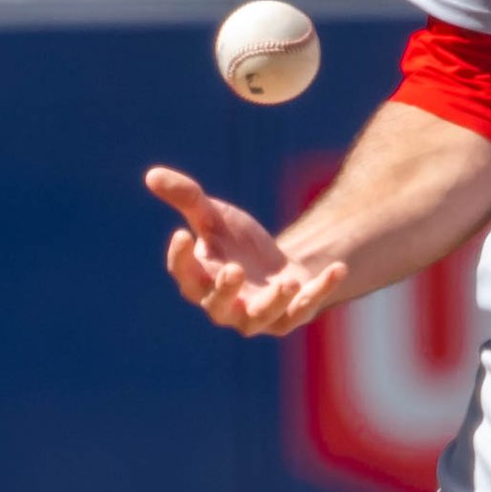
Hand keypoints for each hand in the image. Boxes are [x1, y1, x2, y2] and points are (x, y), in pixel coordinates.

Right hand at [147, 166, 347, 336]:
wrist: (275, 265)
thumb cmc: (235, 243)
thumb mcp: (214, 216)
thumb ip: (187, 198)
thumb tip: (152, 174)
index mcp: (201, 282)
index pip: (185, 277)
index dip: (181, 260)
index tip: (182, 234)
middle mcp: (226, 306)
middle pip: (219, 306)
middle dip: (226, 291)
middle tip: (234, 270)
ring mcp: (259, 315)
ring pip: (263, 317)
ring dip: (275, 301)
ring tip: (286, 282)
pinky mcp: (291, 315)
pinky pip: (305, 309)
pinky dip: (321, 291)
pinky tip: (338, 269)